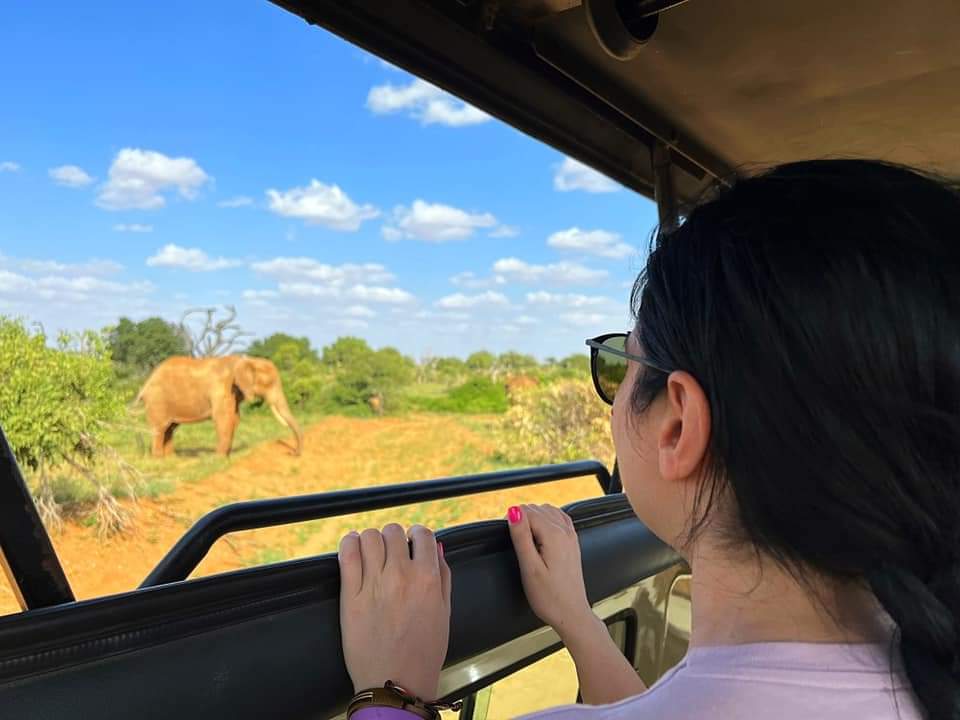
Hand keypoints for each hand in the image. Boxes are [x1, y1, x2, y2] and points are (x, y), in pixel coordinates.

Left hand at [338, 524, 451, 700]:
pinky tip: (353, 548)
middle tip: (393, 552)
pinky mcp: (350, 595)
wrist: (396, 682)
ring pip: (369, 537)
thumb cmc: (423, 652)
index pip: (422, 534)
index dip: (418, 535)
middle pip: (393, 532)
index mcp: (427, 579)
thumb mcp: (445, 612)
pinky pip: (346, 553)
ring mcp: (373, 584)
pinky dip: (349, 544)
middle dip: (395, 538)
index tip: (413, 542)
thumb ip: (443, 575)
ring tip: (373, 553)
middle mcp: (401, 576)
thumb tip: (436, 547)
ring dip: (372, 541)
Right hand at [506, 504, 595, 640]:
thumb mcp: (529, 568)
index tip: (507, 536)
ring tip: (525, 539)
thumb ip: (521, 536)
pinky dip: (546, 520)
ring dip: (533, 518)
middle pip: (537, 509)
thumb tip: (514, 510)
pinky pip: (558, 519)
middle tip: (515, 542)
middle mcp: (565, 531)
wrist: (571, 614)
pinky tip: (539, 534)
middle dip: (522, 518)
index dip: (512, 520)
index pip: (527, 511)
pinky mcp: (572, 543)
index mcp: (554, 535)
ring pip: (548, 511)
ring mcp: (571, 536)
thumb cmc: (549, 597)